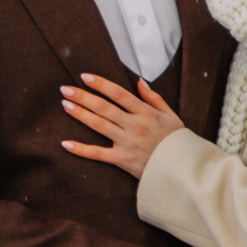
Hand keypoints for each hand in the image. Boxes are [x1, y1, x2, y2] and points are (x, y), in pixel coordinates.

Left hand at [61, 71, 186, 176]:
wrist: (181, 169)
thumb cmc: (176, 141)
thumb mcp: (170, 115)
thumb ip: (154, 98)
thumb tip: (139, 81)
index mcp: (145, 113)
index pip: (119, 94)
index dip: (101, 84)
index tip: (85, 76)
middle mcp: (134, 125)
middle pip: (104, 107)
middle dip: (83, 96)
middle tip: (65, 88)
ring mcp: (126, 143)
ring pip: (99, 125)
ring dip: (80, 114)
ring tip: (65, 104)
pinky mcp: (122, 160)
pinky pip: (98, 154)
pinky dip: (81, 149)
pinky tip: (65, 143)